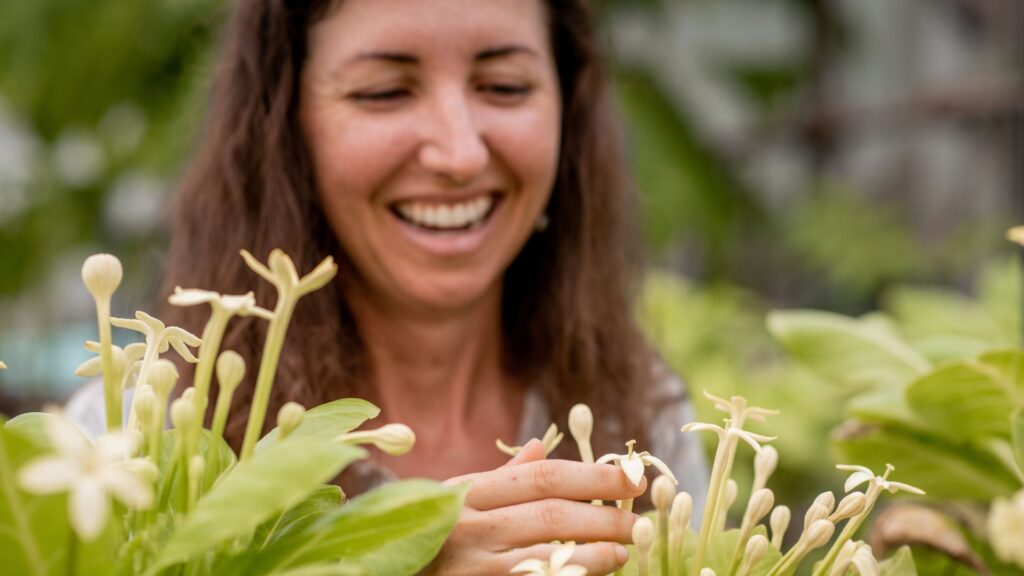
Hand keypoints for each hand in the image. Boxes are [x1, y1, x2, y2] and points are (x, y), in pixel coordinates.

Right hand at [422, 438, 644, 574]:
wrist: (389, 570)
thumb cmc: (429, 533)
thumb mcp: (454, 498)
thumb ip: (501, 476)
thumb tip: (541, 445)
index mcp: (470, 492)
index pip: (544, 477)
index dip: (594, 476)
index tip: (632, 478)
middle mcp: (471, 526)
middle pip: (552, 515)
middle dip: (604, 516)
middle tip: (639, 519)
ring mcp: (474, 567)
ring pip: (549, 556)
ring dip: (596, 554)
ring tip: (625, 550)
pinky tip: (592, 574)